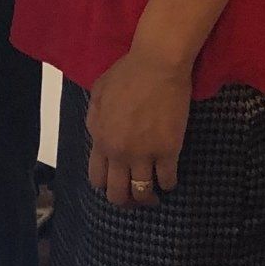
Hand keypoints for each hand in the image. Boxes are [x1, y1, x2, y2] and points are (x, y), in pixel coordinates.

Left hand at [86, 48, 191, 208]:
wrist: (156, 64)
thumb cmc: (127, 73)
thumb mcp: (98, 94)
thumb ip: (95, 119)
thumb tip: (97, 135)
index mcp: (100, 138)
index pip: (97, 179)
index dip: (106, 185)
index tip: (117, 182)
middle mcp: (119, 152)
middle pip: (118, 194)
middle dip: (126, 200)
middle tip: (135, 196)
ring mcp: (144, 153)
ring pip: (142, 193)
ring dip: (147, 198)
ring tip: (154, 194)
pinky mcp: (168, 150)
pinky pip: (168, 180)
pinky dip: (168, 183)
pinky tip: (169, 178)